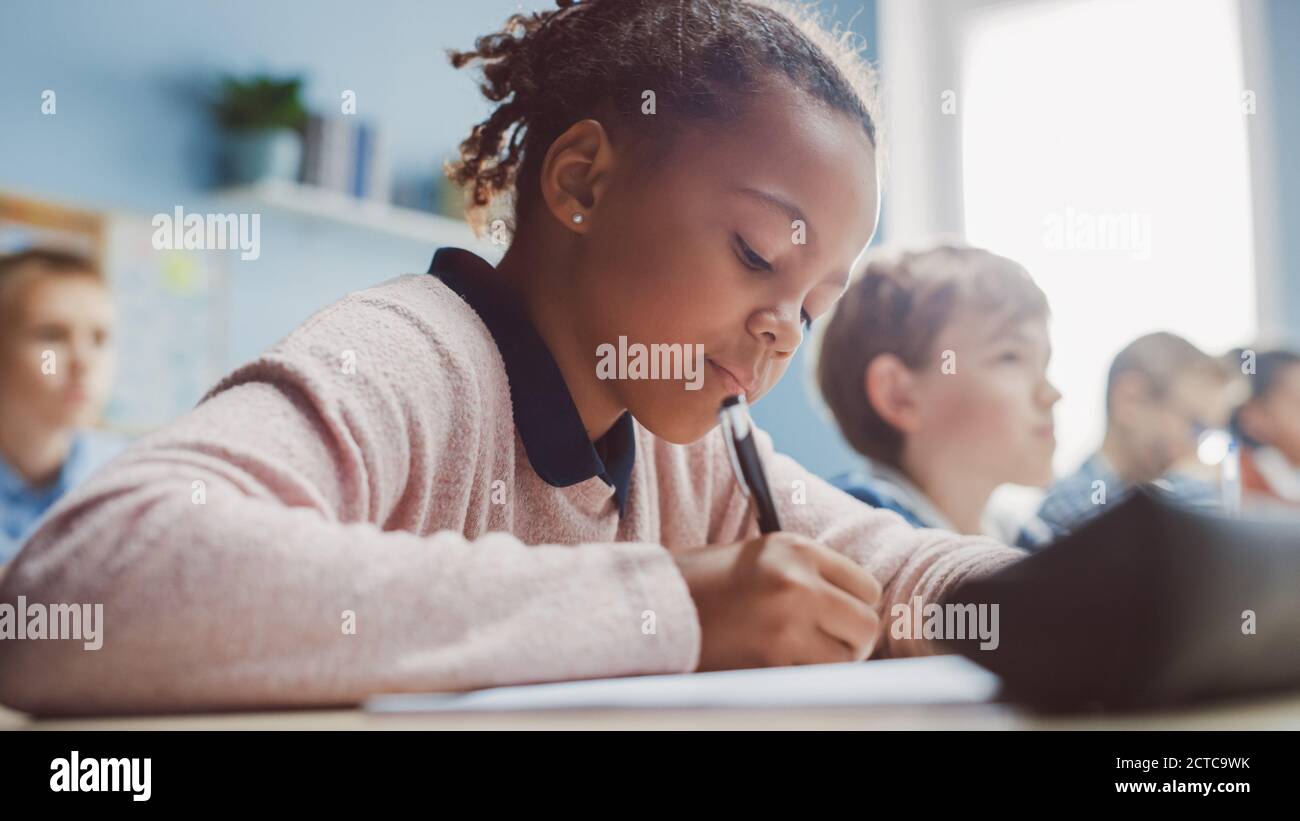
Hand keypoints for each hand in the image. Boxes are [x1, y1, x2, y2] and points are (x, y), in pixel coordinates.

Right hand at [671, 532, 881, 670]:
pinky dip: (800, 677)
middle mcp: (796, 582)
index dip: (855, 606)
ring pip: (847, 658)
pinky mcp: (769, 662)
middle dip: (853, 640)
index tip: (838, 616)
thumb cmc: (706, 584)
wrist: (649, 607)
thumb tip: (863, 606)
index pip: (867, 586)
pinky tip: (774, 663)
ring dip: (829, 662)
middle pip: (866, 625)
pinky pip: (813, 679)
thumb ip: (810, 573)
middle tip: (829, 644)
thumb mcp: (761, 557)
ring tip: (798, 654)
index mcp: (795, 550)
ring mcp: (785, 624)